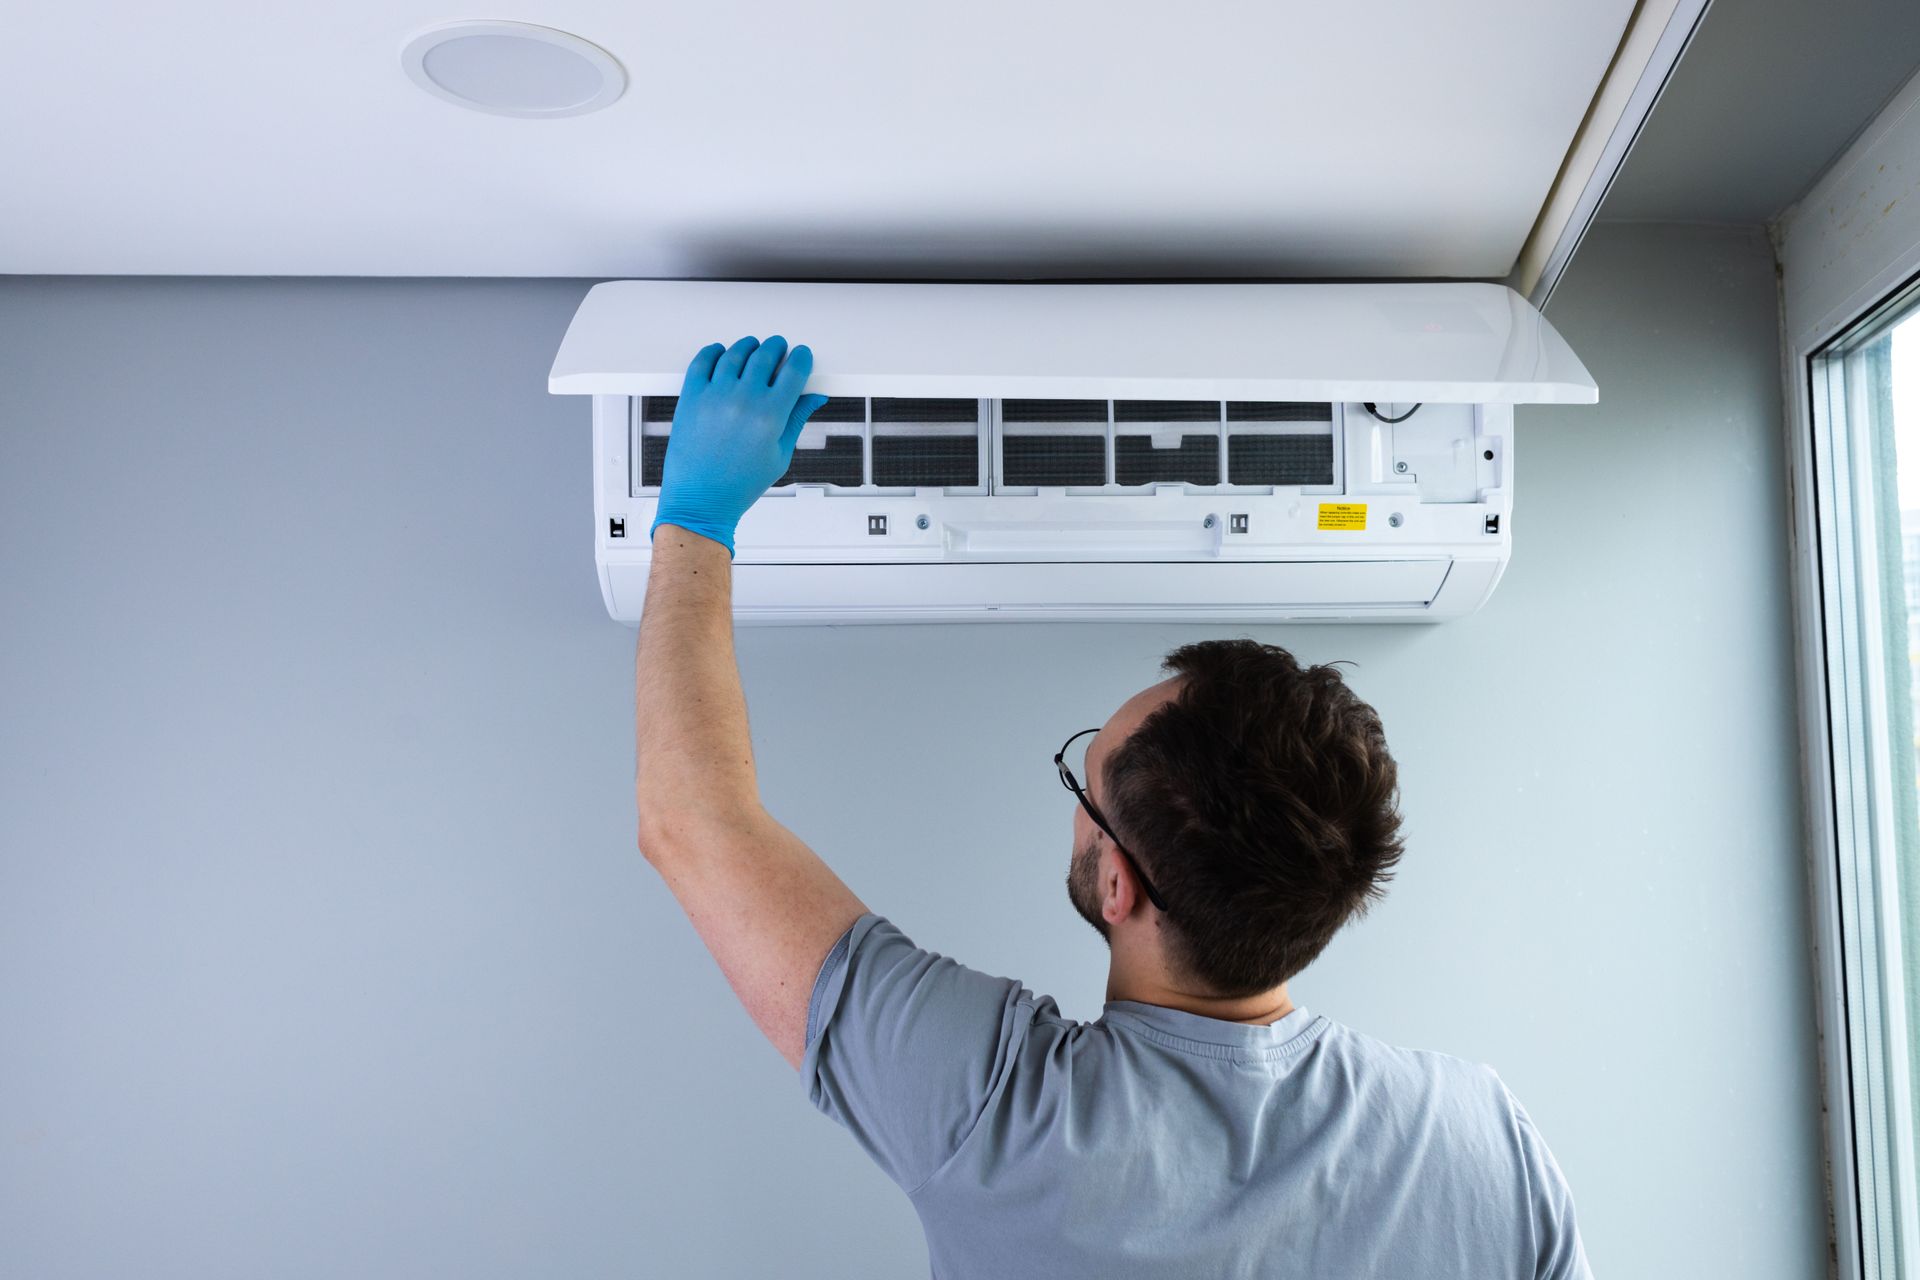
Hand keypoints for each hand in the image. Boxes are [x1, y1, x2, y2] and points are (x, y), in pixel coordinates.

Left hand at [650, 335, 828, 555]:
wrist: (700, 499)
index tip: (801, 356)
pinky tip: (722, 355)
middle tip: (779, 352)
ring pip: (736, 352)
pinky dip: (715, 351)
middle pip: (767, 354)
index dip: (801, 358)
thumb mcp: (779, 454)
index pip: (794, 370)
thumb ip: (797, 419)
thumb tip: (814, 398)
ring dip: (749, 346)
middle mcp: (743, 400)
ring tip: (752, 352)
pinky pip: (704, 360)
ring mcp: (715, 395)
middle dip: (778, 348)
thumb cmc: (738, 484)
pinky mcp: (691, 396)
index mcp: (770, 415)